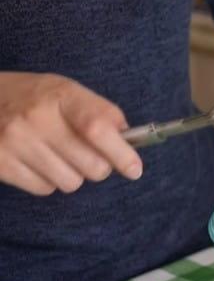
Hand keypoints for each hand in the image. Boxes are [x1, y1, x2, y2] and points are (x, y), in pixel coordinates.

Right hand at [0, 72, 141, 195]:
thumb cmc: (33, 98)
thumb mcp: (66, 92)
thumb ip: (101, 113)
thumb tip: (129, 142)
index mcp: (60, 94)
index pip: (98, 128)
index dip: (122, 153)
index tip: (134, 169)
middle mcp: (36, 117)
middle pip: (92, 166)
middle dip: (99, 167)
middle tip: (88, 155)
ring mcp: (15, 141)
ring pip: (71, 182)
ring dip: (72, 174)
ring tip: (57, 155)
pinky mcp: (0, 163)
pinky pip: (45, 189)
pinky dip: (48, 180)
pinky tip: (36, 161)